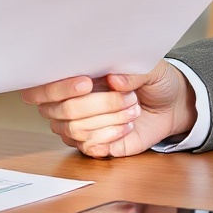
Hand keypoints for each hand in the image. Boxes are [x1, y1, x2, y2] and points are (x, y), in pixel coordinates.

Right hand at [22, 62, 195, 156]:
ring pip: (76, 129)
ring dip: (109, 119)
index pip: (43, 87)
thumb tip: (113, 79)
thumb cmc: (153, 80)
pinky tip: (126, 127)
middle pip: (64, 110)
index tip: (86, 83)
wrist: (170, 105)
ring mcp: (80, 125)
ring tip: (132, 110)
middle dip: (99, 104)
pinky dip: (110, 136)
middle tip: (128, 97)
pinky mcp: (94, 145)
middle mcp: (71, 101)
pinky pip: (87, 146)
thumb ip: (132, 71)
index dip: (58, 87)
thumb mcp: (149, 67)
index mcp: (74, 76)